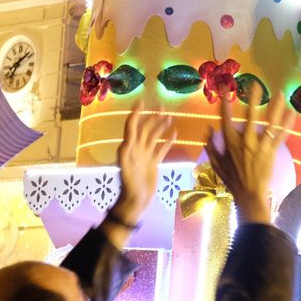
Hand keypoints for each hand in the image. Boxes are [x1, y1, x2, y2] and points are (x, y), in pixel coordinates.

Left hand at [108, 112, 176, 233]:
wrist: (136, 200)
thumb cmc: (129, 184)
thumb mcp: (125, 167)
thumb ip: (126, 153)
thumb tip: (127, 140)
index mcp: (129, 146)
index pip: (132, 126)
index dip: (136, 113)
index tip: (141, 101)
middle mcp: (137, 148)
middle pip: (145, 128)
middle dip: (152, 117)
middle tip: (162, 107)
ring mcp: (146, 155)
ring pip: (154, 136)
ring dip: (160, 126)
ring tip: (169, 116)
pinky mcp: (154, 162)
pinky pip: (161, 149)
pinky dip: (168, 141)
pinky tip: (174, 134)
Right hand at [205, 82, 292, 225]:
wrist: (249, 194)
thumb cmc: (232, 179)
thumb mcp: (216, 163)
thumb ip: (211, 145)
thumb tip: (207, 129)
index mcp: (230, 142)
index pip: (226, 118)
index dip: (225, 103)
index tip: (225, 90)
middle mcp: (245, 140)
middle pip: (251, 115)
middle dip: (253, 99)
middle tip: (255, 85)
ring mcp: (260, 145)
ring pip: (269, 122)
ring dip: (276, 107)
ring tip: (280, 94)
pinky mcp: (272, 151)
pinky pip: (281, 135)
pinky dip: (287, 123)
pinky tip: (292, 112)